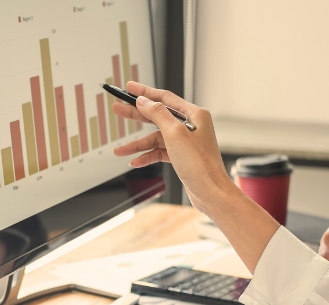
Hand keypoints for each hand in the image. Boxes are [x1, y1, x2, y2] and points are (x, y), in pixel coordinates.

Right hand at [112, 82, 279, 273]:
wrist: (211, 193)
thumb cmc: (200, 164)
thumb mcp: (175, 134)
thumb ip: (158, 114)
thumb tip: (144, 101)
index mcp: (194, 115)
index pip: (165, 97)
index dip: (145, 92)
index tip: (129, 87)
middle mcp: (191, 126)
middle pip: (157, 115)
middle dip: (136, 114)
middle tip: (118, 109)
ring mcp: (185, 142)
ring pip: (155, 138)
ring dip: (137, 144)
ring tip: (119, 150)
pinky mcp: (181, 156)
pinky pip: (159, 152)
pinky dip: (147, 156)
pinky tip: (135, 161)